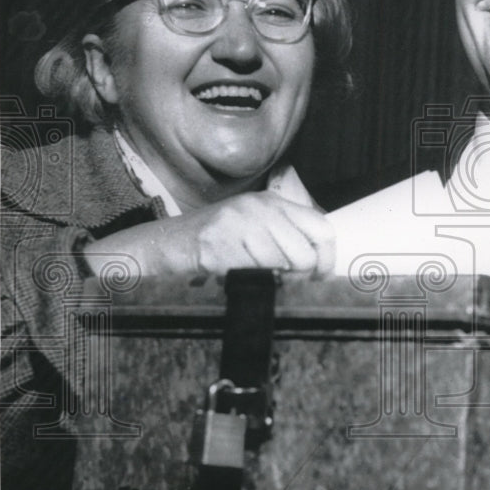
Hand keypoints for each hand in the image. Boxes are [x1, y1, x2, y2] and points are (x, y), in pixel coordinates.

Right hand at [84, 191, 335, 278]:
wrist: (162, 245)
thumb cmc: (213, 243)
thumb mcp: (255, 228)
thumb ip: (287, 237)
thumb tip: (322, 264)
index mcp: (273, 202)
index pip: (323, 229)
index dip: (327, 260)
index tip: (319, 278)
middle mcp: (258, 208)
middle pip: (305, 255)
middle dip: (298, 280)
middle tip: (280, 285)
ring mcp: (236, 223)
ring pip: (280, 269)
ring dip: (269, 284)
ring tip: (250, 280)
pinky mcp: (217, 244)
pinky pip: (251, 277)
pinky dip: (245, 287)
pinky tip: (232, 280)